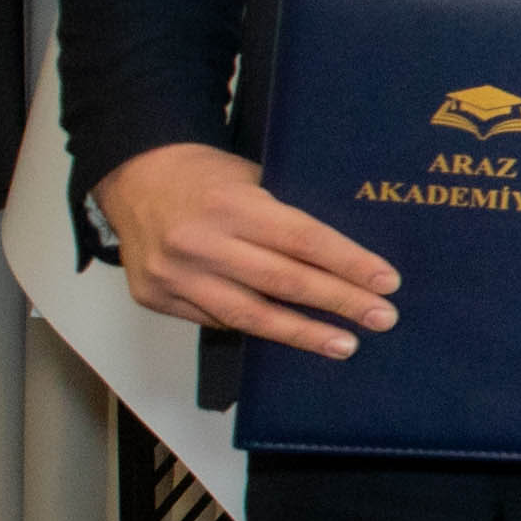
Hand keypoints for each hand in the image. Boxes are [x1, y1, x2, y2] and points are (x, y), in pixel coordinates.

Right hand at [94, 141, 399, 352]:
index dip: (349, 264)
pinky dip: (258, 328)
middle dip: (339, 302)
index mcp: (230, 204)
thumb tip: (347, 257)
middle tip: (382, 317)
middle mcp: (199, 242)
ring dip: (303, 333)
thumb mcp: (251, 178)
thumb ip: (287, 217)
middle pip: (283, 282)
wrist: (134, 177)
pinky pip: (218, 321)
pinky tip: (291, 335)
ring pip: (249, 315)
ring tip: (344, 344)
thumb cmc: (205, 177)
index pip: (303, 240)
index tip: (387, 282)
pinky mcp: (155, 297)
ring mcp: (173, 274)